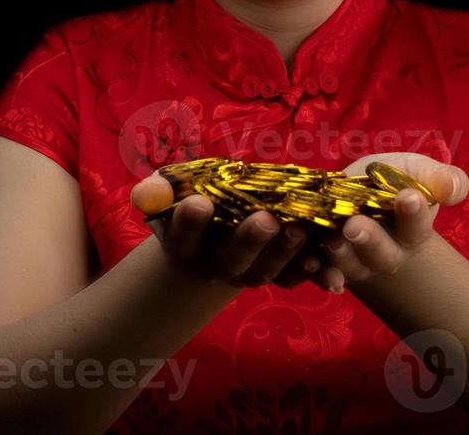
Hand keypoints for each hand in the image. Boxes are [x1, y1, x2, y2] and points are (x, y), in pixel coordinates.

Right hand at [130, 173, 333, 289]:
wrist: (215, 233)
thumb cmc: (193, 200)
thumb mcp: (173, 190)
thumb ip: (160, 190)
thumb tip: (143, 193)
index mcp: (185, 245)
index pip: (183, 237)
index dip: (189, 223)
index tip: (198, 202)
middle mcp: (216, 266)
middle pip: (231, 260)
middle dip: (249, 240)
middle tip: (265, 219)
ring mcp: (248, 272)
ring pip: (265, 271)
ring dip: (284, 254)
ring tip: (298, 229)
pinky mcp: (277, 274)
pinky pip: (294, 279)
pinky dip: (312, 275)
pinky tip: (326, 265)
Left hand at [314, 153, 468, 290]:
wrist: (355, 195)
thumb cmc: (391, 182)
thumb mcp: (416, 171)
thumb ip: (440, 179)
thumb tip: (452, 187)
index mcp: (412, 232)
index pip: (417, 226)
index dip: (413, 213)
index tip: (408, 196)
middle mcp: (385, 254)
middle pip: (381, 254)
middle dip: (369, 240)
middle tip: (356, 226)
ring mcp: (355, 262)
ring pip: (348, 264)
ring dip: (338, 254)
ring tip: (330, 237)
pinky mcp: (325, 262)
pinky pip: (320, 273)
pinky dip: (316, 271)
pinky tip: (310, 262)